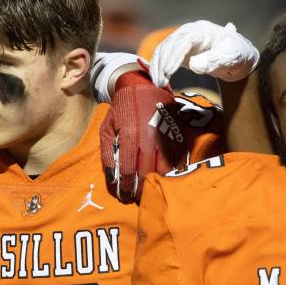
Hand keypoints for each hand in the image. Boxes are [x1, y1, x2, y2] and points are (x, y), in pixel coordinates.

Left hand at [100, 82, 187, 202]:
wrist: (144, 87)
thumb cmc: (121, 109)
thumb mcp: (107, 129)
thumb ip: (108, 154)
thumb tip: (112, 179)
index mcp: (130, 135)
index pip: (128, 169)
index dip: (125, 186)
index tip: (123, 196)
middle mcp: (150, 137)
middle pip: (147, 172)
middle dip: (140, 189)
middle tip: (135, 197)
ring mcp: (167, 136)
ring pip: (164, 169)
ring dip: (156, 182)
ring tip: (148, 189)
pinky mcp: (178, 134)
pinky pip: (177, 159)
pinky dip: (170, 171)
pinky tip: (162, 177)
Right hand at [150, 21, 258, 87]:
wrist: (235, 57)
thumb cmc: (235, 55)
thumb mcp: (231, 57)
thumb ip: (215, 60)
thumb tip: (194, 64)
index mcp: (203, 31)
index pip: (184, 40)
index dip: (175, 56)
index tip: (169, 72)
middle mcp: (189, 32)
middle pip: (170, 44)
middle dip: (163, 63)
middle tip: (161, 82)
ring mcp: (181, 40)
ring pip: (163, 50)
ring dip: (158, 67)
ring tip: (159, 84)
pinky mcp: (177, 50)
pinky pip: (162, 56)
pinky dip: (157, 67)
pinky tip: (158, 79)